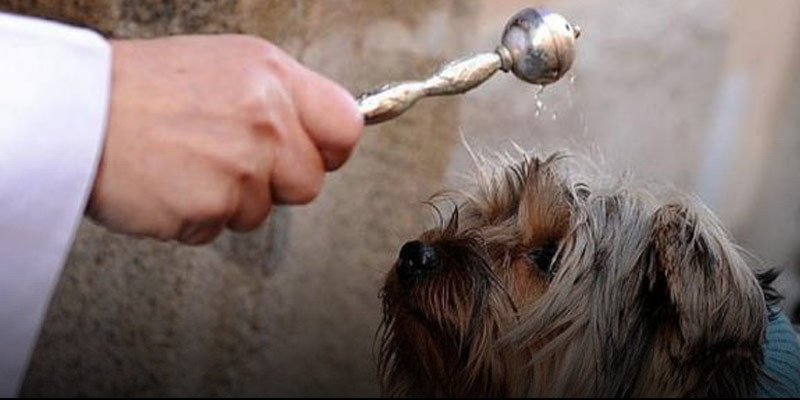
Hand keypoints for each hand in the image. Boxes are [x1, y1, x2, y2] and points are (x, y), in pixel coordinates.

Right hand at [87, 35, 362, 243]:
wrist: (77, 112)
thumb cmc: (142, 89)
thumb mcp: (226, 67)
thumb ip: (279, 98)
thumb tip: (319, 130)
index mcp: (273, 76)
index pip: (346, 126)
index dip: (330, 148)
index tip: (314, 154)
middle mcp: (265, 119)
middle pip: (309, 182)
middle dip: (276, 182)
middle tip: (230, 161)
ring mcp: (240, 165)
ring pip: (262, 210)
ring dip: (230, 200)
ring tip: (188, 164)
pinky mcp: (210, 205)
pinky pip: (219, 228)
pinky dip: (195, 217)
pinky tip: (170, 184)